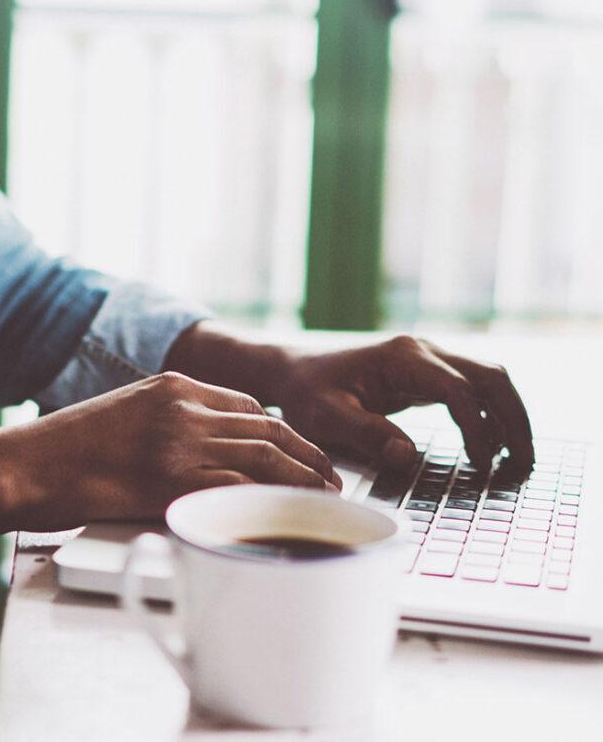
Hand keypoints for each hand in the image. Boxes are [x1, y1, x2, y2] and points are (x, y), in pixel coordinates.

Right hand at [6, 372, 337, 529]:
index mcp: (173, 385)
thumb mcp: (127, 412)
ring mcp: (179, 442)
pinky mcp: (171, 481)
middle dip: (307, 453)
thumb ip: (170, 420)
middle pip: (267, 428)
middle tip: (330, 476)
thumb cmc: (69, 446)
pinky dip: (270, 499)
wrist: (26, 465)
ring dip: (302, 477)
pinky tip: (288, 512)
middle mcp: (184, 408)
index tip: (299, 451)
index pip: (248, 406)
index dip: (282, 432)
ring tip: (325, 496)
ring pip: (263, 456)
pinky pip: (237, 487)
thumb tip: (208, 447)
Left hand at [273, 336, 533, 471]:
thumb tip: (408, 456)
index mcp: (402, 358)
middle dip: (514, 419)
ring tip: (517, 460)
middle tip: (523, 464)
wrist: (293, 372)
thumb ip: (366, 434)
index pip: (459, 390)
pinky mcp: (424, 374)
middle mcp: (422, 351)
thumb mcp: (325, 416)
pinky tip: (490, 446)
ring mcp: (426, 360)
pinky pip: (470, 389)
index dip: (477, 429)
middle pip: (490, 377)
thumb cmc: (306, 392)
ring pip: (487, 379)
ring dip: (507, 416)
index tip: (482, 466)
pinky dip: (489, 415)